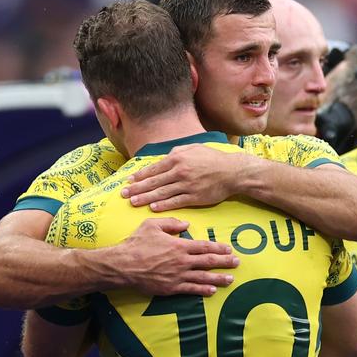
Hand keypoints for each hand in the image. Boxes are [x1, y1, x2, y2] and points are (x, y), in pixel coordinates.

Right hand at [105, 217, 238, 296]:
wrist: (122, 265)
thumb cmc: (136, 243)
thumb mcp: (152, 225)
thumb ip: (171, 223)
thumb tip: (186, 223)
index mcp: (179, 245)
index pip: (204, 246)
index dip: (218, 248)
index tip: (228, 249)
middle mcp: (182, 261)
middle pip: (208, 262)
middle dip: (224, 262)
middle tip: (237, 262)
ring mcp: (177, 276)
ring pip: (203, 277)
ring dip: (218, 278)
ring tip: (231, 279)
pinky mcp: (171, 288)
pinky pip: (191, 289)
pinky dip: (203, 290)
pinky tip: (212, 290)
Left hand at [121, 144, 242, 210]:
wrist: (232, 172)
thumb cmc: (213, 159)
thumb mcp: (194, 148)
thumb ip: (177, 152)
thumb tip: (164, 157)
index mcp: (177, 158)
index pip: (153, 169)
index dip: (140, 176)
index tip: (129, 181)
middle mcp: (179, 172)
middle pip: (153, 182)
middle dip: (136, 189)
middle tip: (123, 195)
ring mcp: (186, 185)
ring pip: (161, 193)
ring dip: (145, 198)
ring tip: (133, 202)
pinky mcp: (194, 197)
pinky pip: (175, 202)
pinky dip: (163, 205)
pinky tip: (153, 208)